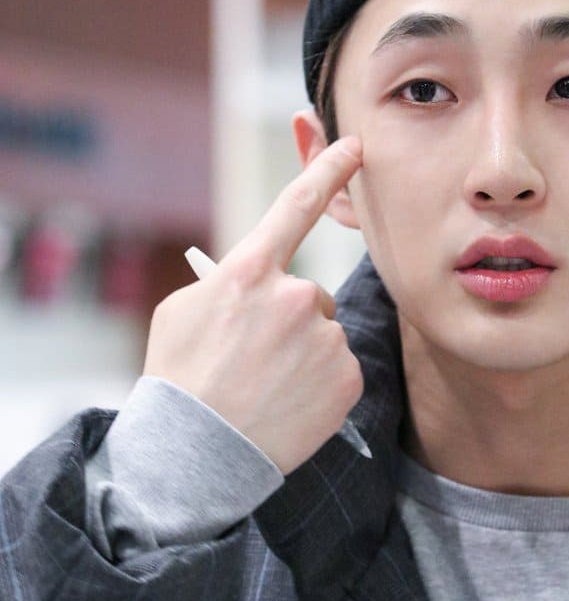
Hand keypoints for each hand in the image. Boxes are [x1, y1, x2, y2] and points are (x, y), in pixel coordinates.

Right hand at [143, 136, 363, 474]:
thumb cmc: (181, 380)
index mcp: (249, 273)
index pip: (297, 206)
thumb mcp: (181, 313)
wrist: (199, 455)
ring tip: (268, 387)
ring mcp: (325, 339)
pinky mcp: (348, 377)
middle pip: (310, 294)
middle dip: (291, 320)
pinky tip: (290, 404)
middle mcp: (294, 297)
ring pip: (325, 335)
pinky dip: (321, 384)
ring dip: (305, 354)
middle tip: (256, 359)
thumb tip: (253, 275)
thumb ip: (224, 282)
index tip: (355, 145)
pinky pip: (340, 368)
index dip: (328, 170)